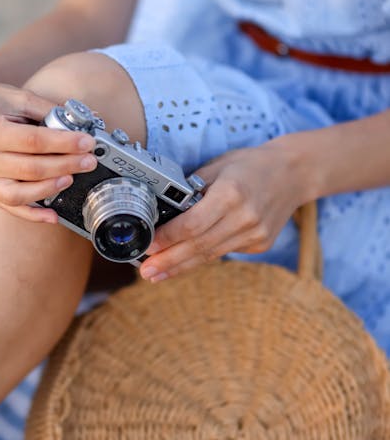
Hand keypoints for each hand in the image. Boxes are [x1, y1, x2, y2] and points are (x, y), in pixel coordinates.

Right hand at [0, 75, 96, 221]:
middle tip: (89, 160)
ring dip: (52, 188)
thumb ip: (48, 110)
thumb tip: (82, 122)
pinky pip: (10, 207)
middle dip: (66, 165)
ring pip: (21, 193)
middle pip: (32, 168)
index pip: (34, 141)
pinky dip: (33, 215)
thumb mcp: (18, 96)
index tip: (86, 142)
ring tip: (72, 177)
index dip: (64, 143)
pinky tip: (53, 216)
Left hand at [139, 138, 308, 280]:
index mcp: (231, 194)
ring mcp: (255, 234)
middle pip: (199, 246)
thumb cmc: (251, 165)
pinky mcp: (260, 244)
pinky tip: (183, 263)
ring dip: (181, 266)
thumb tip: (161, 211)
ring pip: (210, 255)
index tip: (147, 246)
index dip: (167, 238)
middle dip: (169, 261)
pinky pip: (224, 252)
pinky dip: (202, 257)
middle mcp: (245, 218)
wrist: (294, 173)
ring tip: (157, 274)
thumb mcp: (217, 166)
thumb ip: (192, 189)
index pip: (192, 224)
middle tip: (146, 272)